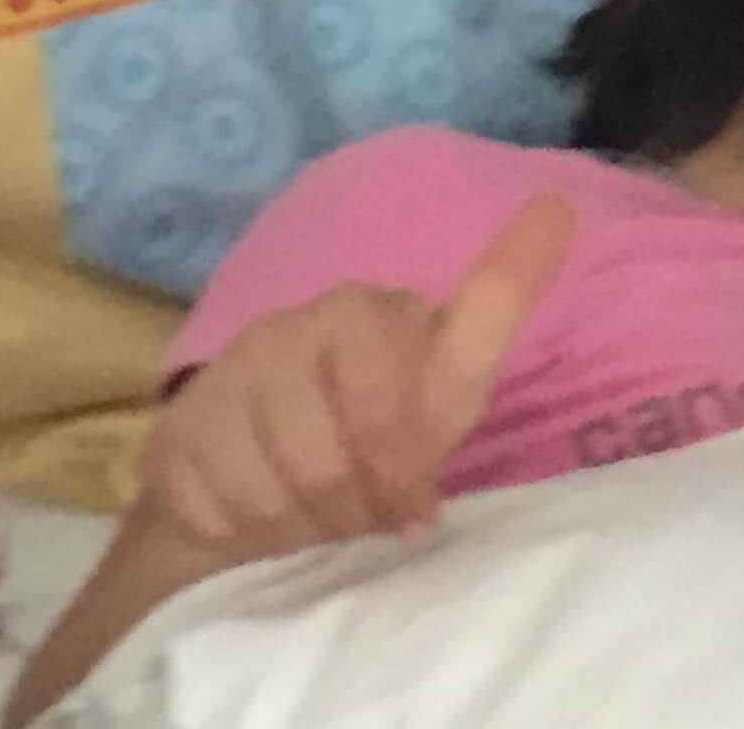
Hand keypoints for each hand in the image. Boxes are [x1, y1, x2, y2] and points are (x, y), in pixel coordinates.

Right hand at [140, 195, 574, 562]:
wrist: (226, 497)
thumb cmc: (352, 447)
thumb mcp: (427, 413)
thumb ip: (469, 360)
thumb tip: (553, 217)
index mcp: (392, 317)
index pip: (468, 305)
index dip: (513, 276)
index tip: (558, 213)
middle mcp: (320, 321)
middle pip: (374, 429)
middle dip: (377, 490)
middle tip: (372, 510)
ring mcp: (245, 366)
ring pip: (303, 472)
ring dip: (317, 520)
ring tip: (315, 514)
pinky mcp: (185, 426)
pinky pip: (238, 499)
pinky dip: (256, 528)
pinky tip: (257, 512)